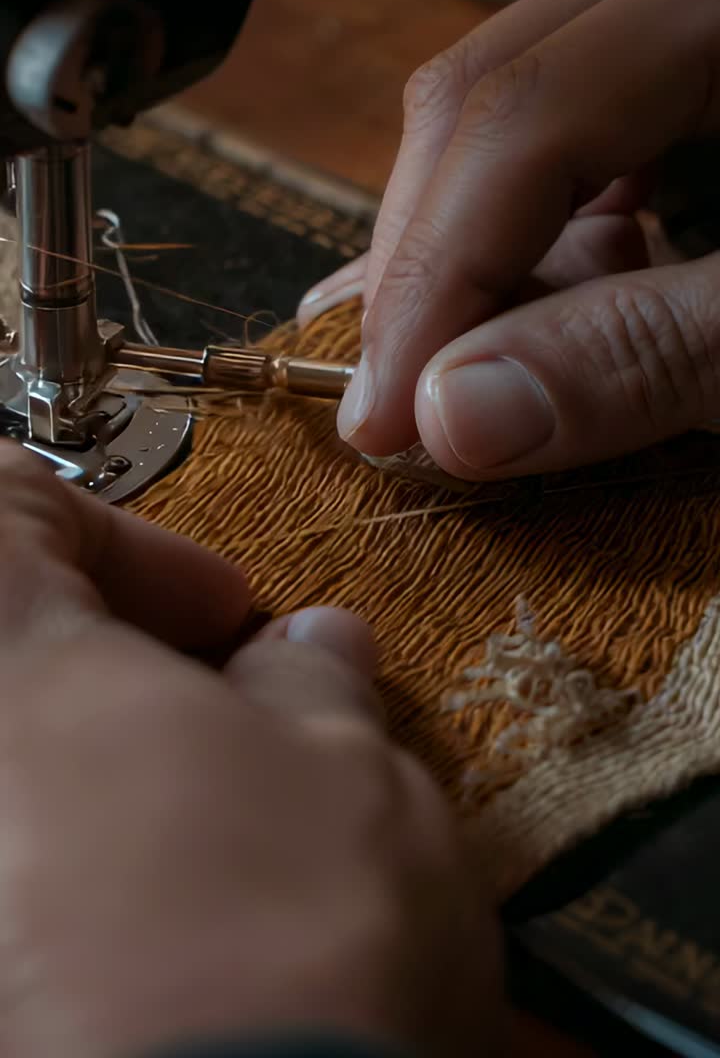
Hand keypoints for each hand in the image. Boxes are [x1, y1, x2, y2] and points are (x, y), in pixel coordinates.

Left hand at [0, 443, 501, 1057]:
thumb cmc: (277, 950)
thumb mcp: (347, 770)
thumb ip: (314, 685)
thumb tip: (313, 654)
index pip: (2, 501)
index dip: (120, 540)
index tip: (219, 615)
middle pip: (6, 656)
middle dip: (115, 675)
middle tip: (225, 724)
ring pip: (21, 782)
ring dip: (107, 787)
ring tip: (219, 843)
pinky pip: (22, 887)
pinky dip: (76, 880)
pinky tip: (170, 933)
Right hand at [300, 0, 719, 479]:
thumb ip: (649, 350)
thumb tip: (455, 415)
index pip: (516, 120)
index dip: (431, 280)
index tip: (385, 417)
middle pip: (479, 96)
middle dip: (421, 267)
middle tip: (390, 405)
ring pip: (496, 101)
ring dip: (459, 246)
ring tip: (438, 365)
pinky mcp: (662, 33)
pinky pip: (549, 110)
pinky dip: (518, 218)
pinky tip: (513, 295)